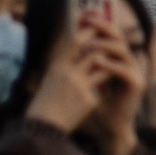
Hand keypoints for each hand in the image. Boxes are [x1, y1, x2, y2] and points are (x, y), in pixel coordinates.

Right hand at [21, 18, 116, 136]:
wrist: (43, 127)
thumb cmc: (45, 102)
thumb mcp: (51, 77)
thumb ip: (65, 64)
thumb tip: (78, 48)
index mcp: (58, 66)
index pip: (76, 41)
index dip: (89, 31)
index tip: (97, 27)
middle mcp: (70, 73)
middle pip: (95, 52)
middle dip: (105, 49)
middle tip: (112, 47)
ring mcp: (81, 86)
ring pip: (103, 68)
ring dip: (108, 67)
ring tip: (111, 68)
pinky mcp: (89, 100)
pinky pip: (101, 90)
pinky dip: (101, 90)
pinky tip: (99, 95)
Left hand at [80, 21, 147, 154]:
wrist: (109, 128)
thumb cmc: (97, 106)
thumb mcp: (90, 80)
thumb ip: (85, 63)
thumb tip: (69, 43)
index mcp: (119, 59)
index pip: (112, 36)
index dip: (101, 24)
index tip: (85, 17)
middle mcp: (130, 63)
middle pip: (120, 38)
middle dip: (104, 27)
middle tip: (89, 21)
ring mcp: (135, 73)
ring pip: (123, 51)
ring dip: (106, 45)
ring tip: (90, 43)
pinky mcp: (136, 84)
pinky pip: (124, 69)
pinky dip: (110, 64)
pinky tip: (96, 62)